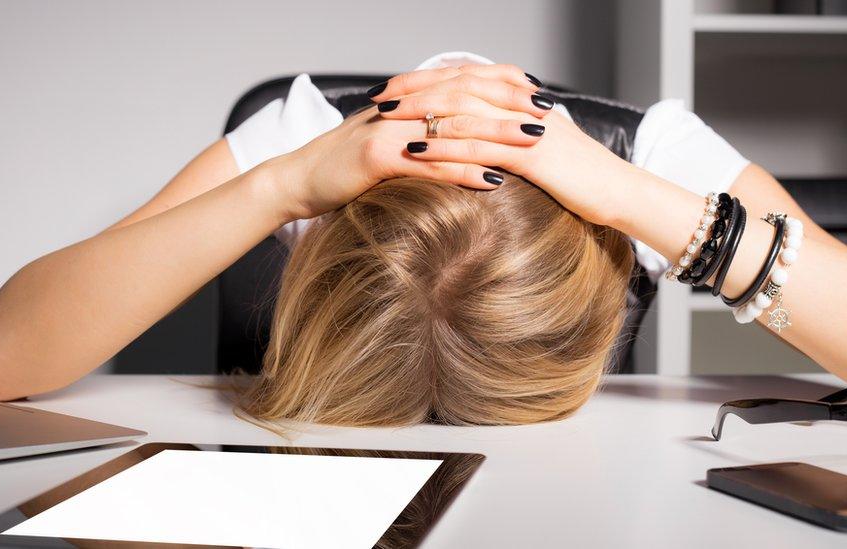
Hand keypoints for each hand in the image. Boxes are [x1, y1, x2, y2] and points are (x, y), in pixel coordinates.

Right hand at [261, 64, 550, 220]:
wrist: (298, 180)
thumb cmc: (345, 167)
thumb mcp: (388, 143)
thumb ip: (421, 135)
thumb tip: (457, 138)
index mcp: (407, 100)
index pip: (463, 82)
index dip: (502, 86)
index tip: (538, 96)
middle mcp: (402, 107)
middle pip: (467, 99)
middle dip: (511, 106)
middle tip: (548, 114)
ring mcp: (390, 130)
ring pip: (454, 128)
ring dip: (499, 136)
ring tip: (535, 144)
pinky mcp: (377, 157)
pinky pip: (430, 163)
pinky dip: (464, 171)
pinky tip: (494, 180)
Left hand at [394, 104, 630, 227]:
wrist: (620, 192)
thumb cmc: (582, 178)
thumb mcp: (543, 151)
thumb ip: (512, 140)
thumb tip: (484, 144)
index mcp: (522, 101)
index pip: (467, 79)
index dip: (428, 81)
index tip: (396, 88)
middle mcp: (521, 106)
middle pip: (458, 86)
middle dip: (415, 90)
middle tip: (380, 97)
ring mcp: (525, 128)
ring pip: (463, 111)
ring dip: (420, 113)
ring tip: (386, 119)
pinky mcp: (529, 155)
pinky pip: (478, 146)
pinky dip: (443, 146)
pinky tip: (416, 152)